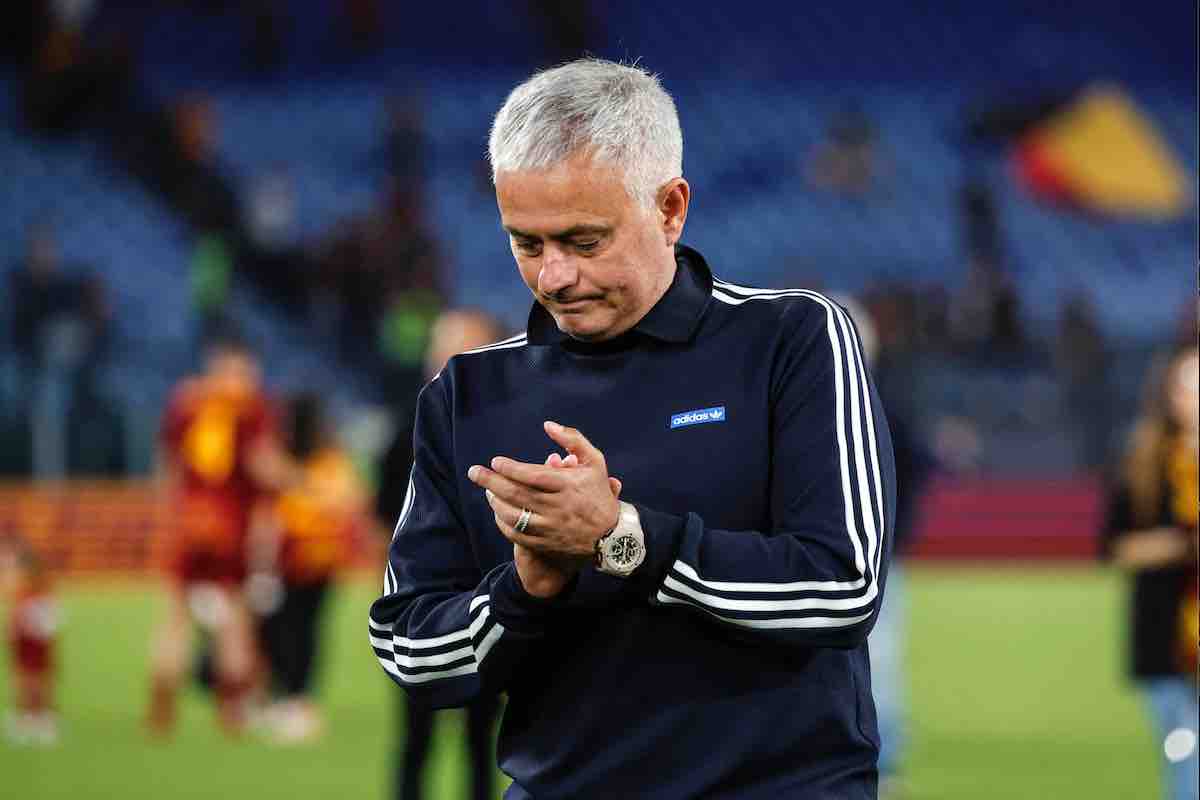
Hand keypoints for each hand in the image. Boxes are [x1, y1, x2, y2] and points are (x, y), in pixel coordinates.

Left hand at [469, 424, 621, 594]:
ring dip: (495, 502)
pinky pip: (516, 534)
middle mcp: (558, 507)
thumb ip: (573, 440)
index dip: (510, 468)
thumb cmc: (598, 493)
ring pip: (514, 515)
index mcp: (568, 485)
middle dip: (491, 482)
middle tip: (474, 472)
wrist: (611, 535)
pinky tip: (498, 511)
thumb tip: (548, 425)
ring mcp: (550, 528)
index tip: (495, 461)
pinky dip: (503, 522)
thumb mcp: (595, 462)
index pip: (532, 475)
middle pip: (517, 494)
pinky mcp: (545, 544)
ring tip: (487, 491)